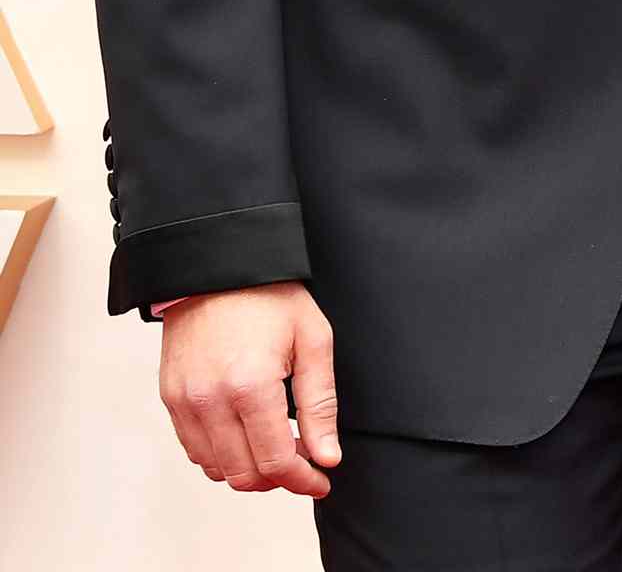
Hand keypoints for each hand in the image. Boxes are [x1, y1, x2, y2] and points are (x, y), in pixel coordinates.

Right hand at [158, 281, 339, 495]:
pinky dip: (222, 456)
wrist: (218, 266)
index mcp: (250, 386)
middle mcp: (210, 402)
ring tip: (277, 447)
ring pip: (217, 469)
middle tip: (303, 462)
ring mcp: (185, 402)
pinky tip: (246, 436)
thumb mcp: (312, 339)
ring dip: (249, 469)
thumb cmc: (270, 296)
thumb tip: (327, 456)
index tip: (321, 480)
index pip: (275, 461)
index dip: (303, 479)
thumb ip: (320, 403)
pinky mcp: (170, 399)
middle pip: (244, 474)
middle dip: (278, 478)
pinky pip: (195, 450)